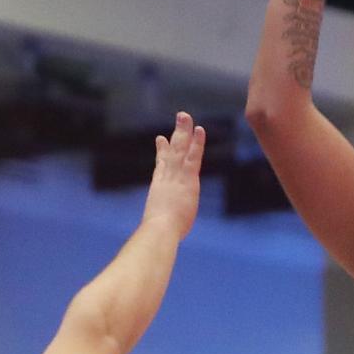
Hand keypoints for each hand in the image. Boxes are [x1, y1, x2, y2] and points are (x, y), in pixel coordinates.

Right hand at [143, 112, 204, 239]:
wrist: (159, 230)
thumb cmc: (156, 235)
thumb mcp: (156, 227)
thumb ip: (157, 225)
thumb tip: (152, 237)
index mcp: (159, 189)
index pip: (161, 167)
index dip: (162, 152)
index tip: (161, 139)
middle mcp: (166, 178)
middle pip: (170, 152)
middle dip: (175, 135)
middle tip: (179, 118)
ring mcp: (176, 176)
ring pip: (180, 149)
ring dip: (183, 131)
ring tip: (185, 115)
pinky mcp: (187, 179)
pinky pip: (193, 156)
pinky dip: (197, 143)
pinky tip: (200, 130)